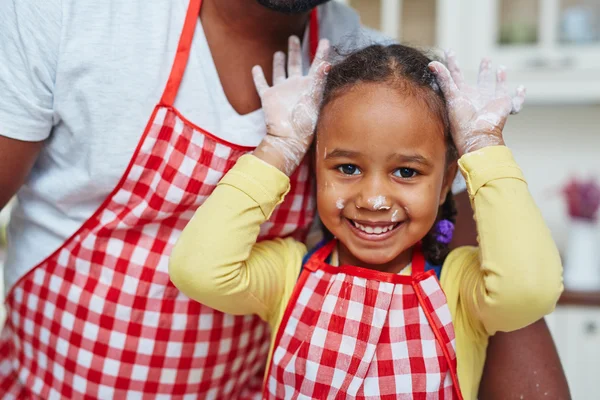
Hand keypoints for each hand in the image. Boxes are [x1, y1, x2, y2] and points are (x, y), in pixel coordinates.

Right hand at [252, 36, 329, 174]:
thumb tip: (328, 63)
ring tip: (280, 52)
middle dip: (295, 50)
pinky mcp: (268, 97)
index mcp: (309, 85)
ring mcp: (281, 91)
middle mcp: (296, 86)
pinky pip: (262, 84)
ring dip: (279, 62)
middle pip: (295, 63)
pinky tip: (256, 68)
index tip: (326, 41)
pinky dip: (258, 76)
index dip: (321, 53)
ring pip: (279, 71)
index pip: (316, 65)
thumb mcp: (313, 98)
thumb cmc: (304, 121)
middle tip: (294, 38)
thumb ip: (319, 79)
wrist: (288, 137)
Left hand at [428, 52, 525, 156]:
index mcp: (462, 95)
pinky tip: (521, 88)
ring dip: (500, 78)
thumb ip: (444, 79)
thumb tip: (433, 63)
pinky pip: (514, 101)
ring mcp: (491, 102)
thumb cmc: (462, 120)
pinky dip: (519, 95)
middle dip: (483, 70)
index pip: (456, 75)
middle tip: (485, 59)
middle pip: (481, 81)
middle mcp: (477, 97)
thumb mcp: (452, 96)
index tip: (449, 51)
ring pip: (497, 87)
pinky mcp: (504, 105)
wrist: (478, 135)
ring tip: (501, 68)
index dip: (452, 63)